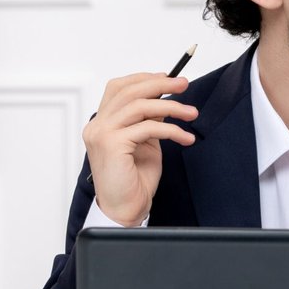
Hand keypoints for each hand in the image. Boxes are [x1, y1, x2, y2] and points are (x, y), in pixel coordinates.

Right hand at [82, 73, 197, 226]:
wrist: (125, 210)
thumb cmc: (134, 180)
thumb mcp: (145, 141)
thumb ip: (148, 119)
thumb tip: (163, 97)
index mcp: (101, 122)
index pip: (118, 87)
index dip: (144, 79)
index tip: (169, 79)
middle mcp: (97, 125)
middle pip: (129, 91)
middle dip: (161, 85)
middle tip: (184, 85)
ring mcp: (102, 134)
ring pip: (140, 106)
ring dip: (172, 107)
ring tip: (192, 113)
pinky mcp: (113, 144)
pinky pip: (149, 127)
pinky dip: (171, 130)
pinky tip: (185, 138)